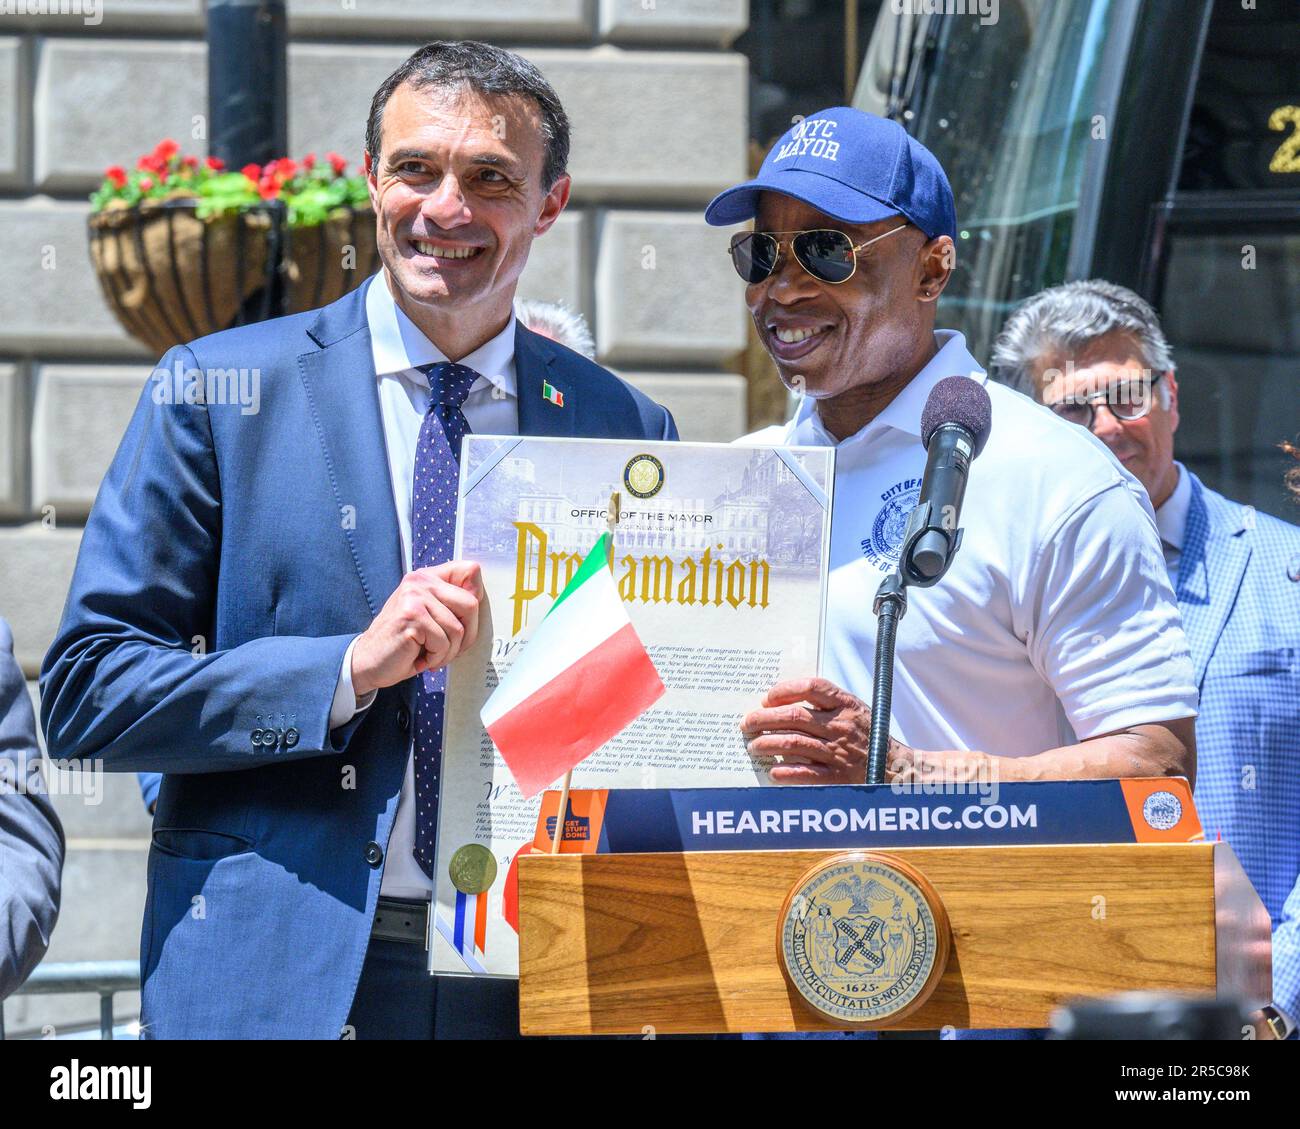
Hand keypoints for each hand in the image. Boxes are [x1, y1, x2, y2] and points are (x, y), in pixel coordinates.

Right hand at [351, 561, 482, 697]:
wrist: (368, 661)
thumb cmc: (405, 642)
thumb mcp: (429, 616)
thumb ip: (450, 603)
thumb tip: (481, 598)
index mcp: (427, 576)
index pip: (470, 570)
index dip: (477, 595)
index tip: (465, 619)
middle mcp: (420, 581)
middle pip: (471, 604)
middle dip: (467, 635)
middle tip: (448, 648)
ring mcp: (414, 597)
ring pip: (458, 629)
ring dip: (448, 652)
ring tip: (429, 654)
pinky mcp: (411, 617)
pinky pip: (443, 642)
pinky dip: (436, 658)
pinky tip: (420, 658)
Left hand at [741, 677, 877, 783]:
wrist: (897, 767)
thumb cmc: (869, 734)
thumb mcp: (854, 708)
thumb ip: (826, 701)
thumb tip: (782, 701)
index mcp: (846, 704)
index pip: (812, 687)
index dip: (785, 689)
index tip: (767, 698)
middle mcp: (840, 726)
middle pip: (794, 716)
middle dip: (764, 718)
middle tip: (747, 723)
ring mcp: (838, 752)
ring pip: (794, 743)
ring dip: (767, 743)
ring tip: (753, 746)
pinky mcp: (837, 776)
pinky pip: (806, 774)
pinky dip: (786, 772)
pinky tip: (773, 771)